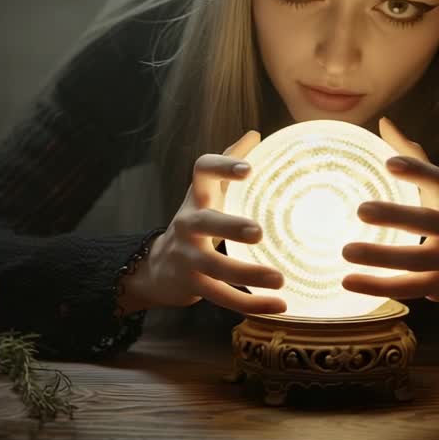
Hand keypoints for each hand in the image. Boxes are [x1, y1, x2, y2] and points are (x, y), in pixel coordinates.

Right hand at [119, 130, 287, 315]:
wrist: (158, 266)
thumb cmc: (195, 219)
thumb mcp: (206, 191)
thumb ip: (228, 161)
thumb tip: (255, 133)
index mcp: (196, 196)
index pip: (203, 170)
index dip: (223, 166)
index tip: (248, 168)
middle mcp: (188, 224)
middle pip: (205, 222)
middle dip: (229, 226)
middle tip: (258, 232)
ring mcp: (188, 257)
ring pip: (215, 267)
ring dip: (248, 275)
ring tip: (279, 279)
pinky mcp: (193, 285)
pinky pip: (222, 298)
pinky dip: (251, 304)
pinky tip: (279, 306)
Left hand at [341, 117, 438, 309]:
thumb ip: (415, 159)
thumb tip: (384, 123)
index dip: (416, 171)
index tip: (389, 162)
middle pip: (426, 222)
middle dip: (395, 216)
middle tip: (361, 210)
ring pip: (413, 260)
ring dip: (379, 257)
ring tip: (346, 250)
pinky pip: (406, 287)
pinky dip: (376, 286)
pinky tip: (347, 281)